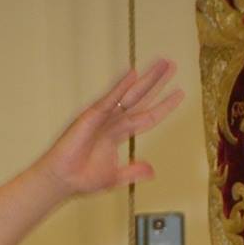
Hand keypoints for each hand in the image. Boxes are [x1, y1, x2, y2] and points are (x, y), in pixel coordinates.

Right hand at [36, 59, 183, 196]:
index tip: (179, 94)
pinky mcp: (91, 117)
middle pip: (141, 98)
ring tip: (162, 63)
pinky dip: (120, 88)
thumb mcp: (116, 177)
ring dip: (146, 79)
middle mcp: (114, 122)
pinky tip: (132, 75)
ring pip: (129, 94)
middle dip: (157, 82)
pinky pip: (109, 100)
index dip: (164, 106)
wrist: (64, 180)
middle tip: (172, 66)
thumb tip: (152, 171)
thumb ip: (133, 171)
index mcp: (119, 134)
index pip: (147, 117)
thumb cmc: (84, 179)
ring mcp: (104, 117)